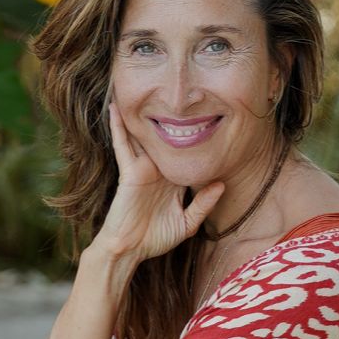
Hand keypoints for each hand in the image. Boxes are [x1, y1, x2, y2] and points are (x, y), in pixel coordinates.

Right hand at [96, 102, 223, 261]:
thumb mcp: (187, 223)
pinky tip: (116, 108)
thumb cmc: (155, 238)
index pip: (184, 153)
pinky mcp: (129, 170)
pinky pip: (122, 144)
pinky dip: (118, 126)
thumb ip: (203, 204)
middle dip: (168, 116)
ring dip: (140, 114)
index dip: (194, 137)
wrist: (130, 250)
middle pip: (163, 138)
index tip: (209, 116)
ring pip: (142, 135)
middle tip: (178, 91)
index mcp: (172, 179)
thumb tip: (222, 184)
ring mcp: (142, 167)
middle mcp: (158, 169)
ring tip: (142, 87)